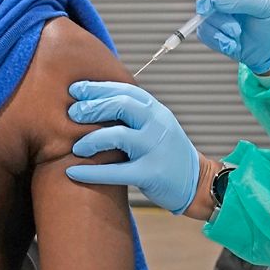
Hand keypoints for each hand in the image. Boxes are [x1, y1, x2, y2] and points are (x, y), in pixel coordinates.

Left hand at [65, 81, 200, 214]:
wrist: (198, 182)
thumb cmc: (168, 153)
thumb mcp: (155, 126)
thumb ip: (132, 115)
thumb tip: (94, 103)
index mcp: (156, 110)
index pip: (124, 91)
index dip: (97, 88)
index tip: (75, 89)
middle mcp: (157, 125)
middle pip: (121, 105)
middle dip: (92, 107)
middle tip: (72, 114)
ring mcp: (156, 148)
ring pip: (119, 135)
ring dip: (92, 139)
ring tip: (76, 147)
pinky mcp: (151, 173)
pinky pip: (117, 171)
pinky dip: (92, 172)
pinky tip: (73, 172)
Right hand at [195, 0, 269, 72]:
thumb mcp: (264, 5)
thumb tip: (214, 0)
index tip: (208, 6)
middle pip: (204, 1)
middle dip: (218, 18)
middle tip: (235, 28)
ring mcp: (216, 15)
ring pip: (203, 20)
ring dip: (221, 31)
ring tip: (238, 34)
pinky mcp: (214, 32)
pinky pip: (204, 35)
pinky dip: (219, 42)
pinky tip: (233, 44)